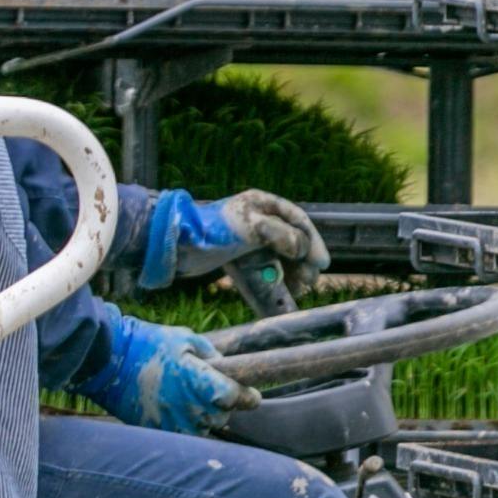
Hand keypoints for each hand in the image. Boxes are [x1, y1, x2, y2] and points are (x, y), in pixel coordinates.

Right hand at [76, 315, 254, 435]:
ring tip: (185, 398)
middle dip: (221, 405)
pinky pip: (183, 434)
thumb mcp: (182, 338)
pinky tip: (173, 408)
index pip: (238, 398)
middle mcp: (191, 407)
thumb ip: (210, 354)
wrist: (106, 361)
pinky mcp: (159, 430)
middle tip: (205, 390)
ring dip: (202, 416)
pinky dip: (183, 424)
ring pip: (204, 428)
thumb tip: (224, 367)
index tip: (249, 394)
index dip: (247, 396)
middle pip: (223, 416)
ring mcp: (174, 422)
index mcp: (200, 381)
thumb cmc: (145, 344)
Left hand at [140, 187, 328, 295]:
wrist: (176, 244)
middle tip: (308, 283)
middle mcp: (257, 219)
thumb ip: (284, 236)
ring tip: (296, 290)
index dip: (313, 241)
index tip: (322, 264)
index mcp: (262, 204)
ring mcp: (247, 238)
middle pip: (291, 240)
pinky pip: (263, 268)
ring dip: (291, 273)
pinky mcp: (237, 256)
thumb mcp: (253, 228)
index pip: (298, 220)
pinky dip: (273, 279)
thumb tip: (304, 251)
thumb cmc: (214, 230)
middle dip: (303, 262)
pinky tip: (279, 293)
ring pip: (279, 256)